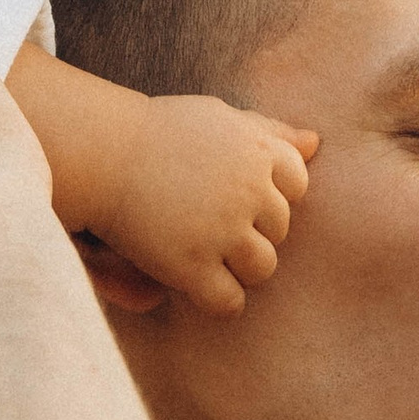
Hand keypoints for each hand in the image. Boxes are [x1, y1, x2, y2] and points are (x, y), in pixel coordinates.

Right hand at [96, 93, 316, 319]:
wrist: (103, 153)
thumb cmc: (160, 132)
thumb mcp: (220, 117)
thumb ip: (269, 131)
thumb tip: (315, 144)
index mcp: (259, 153)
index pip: (297, 185)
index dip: (268, 194)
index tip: (236, 194)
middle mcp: (249, 192)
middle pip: (279, 229)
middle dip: (252, 230)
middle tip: (211, 225)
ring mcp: (222, 231)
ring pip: (262, 268)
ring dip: (241, 267)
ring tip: (208, 257)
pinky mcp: (191, 265)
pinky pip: (229, 301)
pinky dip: (220, 301)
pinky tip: (198, 286)